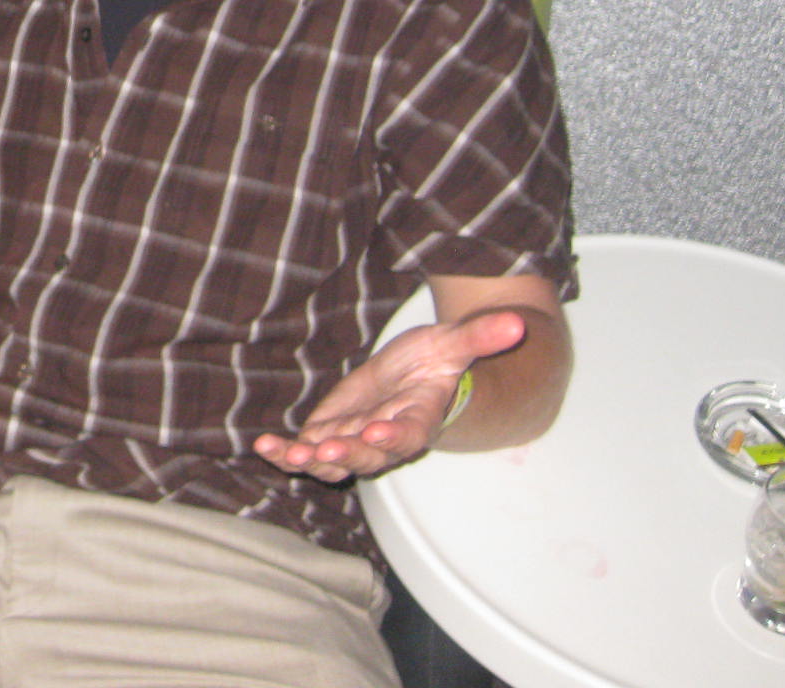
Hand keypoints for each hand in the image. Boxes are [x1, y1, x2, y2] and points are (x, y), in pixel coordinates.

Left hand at [250, 310, 528, 483]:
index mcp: (417, 421)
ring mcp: (355, 441)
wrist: (415, 375)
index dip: (393, 435)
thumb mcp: (455, 343)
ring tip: (288, 453)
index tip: (378, 430)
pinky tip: (265, 445)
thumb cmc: (437, 362)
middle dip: (346, 454)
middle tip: (326, 448)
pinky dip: (285, 452)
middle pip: (367, 456)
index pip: (408, 435)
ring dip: (310, 461)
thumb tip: (518, 322)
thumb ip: (480, 337)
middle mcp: (385, 440)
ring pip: (332, 462)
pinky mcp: (329, 435)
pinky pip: (306, 451)